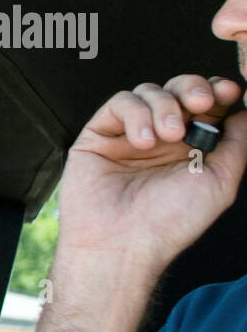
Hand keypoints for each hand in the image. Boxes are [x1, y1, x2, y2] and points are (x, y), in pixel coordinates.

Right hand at [58, 74, 246, 270]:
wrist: (123, 243)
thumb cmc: (168, 223)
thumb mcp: (220, 182)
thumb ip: (237, 143)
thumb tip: (246, 110)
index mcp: (192, 147)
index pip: (208, 104)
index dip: (219, 91)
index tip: (230, 92)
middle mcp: (162, 138)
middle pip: (179, 89)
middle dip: (193, 88)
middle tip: (200, 104)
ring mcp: (130, 134)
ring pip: (149, 91)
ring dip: (164, 106)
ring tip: (167, 137)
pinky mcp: (100, 134)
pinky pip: (119, 103)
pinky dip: (135, 114)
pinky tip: (142, 142)